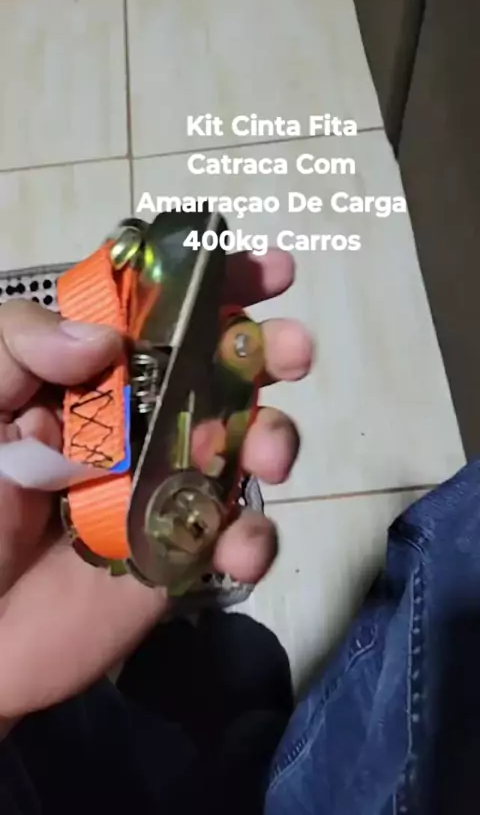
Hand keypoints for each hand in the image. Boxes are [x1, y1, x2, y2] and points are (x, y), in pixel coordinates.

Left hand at [0, 249, 311, 728]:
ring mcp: (166, 487)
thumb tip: (103, 339)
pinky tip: (237, 547)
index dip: (221, 283)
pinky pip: (238, 539)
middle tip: (292, 350)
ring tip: (268, 453)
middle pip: (222, 373)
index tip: (270, 272)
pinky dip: (255, 540)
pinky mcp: (180, 555)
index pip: (163, 315)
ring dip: (277, 437)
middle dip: (269, 352)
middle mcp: (140, 421)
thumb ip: (16, 347)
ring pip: (246, 447)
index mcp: (91, 376)